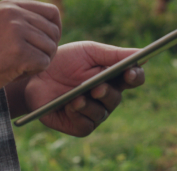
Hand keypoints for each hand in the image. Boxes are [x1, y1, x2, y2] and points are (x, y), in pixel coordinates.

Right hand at [0, 0, 60, 98]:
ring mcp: (17, 31)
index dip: (54, 30)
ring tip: (18, 67)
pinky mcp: (19, 51)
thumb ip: (17, 21)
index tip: (45, 44)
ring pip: (50, 48)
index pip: (52, 12)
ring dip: (39, 62)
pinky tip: (15, 73)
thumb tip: (50, 28)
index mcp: (10, 5)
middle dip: (47, 50)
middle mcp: (15, 14)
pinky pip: (43, 63)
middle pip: (54, 31)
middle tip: (30, 62)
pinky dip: (33, 72)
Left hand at [21, 41, 145, 135]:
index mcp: (113, 77)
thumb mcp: (89, 52)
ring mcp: (93, 112)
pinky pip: (86, 125)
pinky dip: (78, 115)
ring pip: (101, 113)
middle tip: (97, 87)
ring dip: (90, 105)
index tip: (130, 72)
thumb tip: (141, 54)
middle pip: (117, 98)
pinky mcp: (78, 125)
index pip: (133, 79)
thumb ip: (114, 54)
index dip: (135, 76)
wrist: (35, 76)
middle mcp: (106, 97)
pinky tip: (69, 106)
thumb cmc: (63, 60)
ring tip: (77, 98)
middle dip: (108, 93)